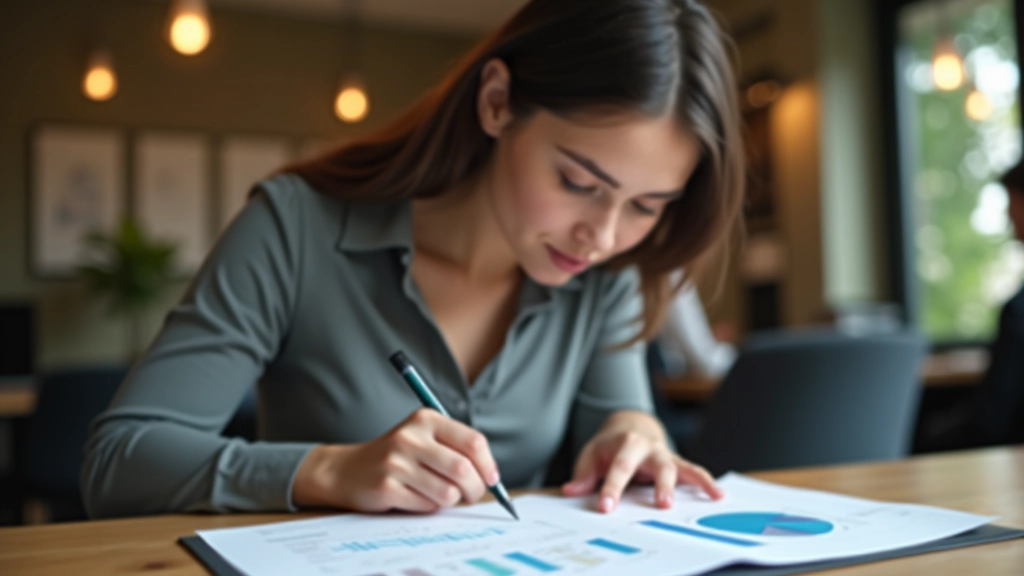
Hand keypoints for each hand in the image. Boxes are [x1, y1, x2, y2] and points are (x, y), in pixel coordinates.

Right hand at [292, 409, 499, 512]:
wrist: (347, 469)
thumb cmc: (398, 456)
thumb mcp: (425, 438)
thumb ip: (456, 449)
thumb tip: (491, 477)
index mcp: (426, 418)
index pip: (473, 441)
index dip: (488, 465)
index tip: (492, 479)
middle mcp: (410, 437)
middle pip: (463, 469)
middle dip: (474, 489)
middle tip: (471, 495)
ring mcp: (396, 462)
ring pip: (447, 492)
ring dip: (450, 500)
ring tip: (438, 494)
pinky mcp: (386, 487)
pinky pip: (427, 506)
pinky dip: (429, 507)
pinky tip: (416, 497)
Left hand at [561, 411, 721, 511]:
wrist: (630, 426)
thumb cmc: (609, 447)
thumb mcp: (591, 455)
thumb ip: (583, 475)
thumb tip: (571, 491)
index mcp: (625, 444)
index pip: (618, 468)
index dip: (612, 489)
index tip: (606, 508)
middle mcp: (648, 448)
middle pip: (656, 466)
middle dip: (659, 485)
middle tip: (662, 505)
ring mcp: (664, 455)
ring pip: (680, 468)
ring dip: (693, 482)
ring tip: (708, 496)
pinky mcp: (677, 464)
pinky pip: (694, 472)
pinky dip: (707, 482)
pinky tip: (718, 494)